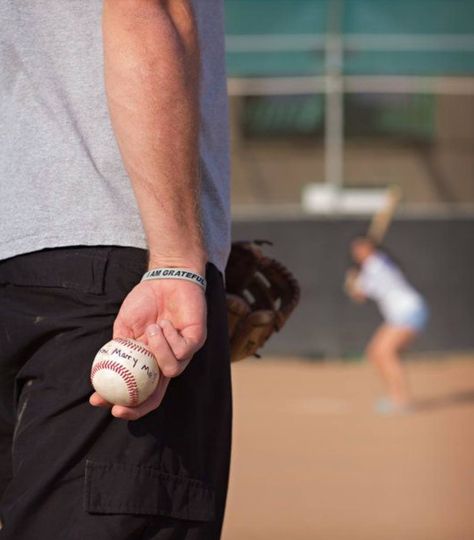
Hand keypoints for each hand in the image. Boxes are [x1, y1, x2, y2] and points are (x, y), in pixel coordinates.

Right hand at [90, 277, 206, 419]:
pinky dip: (169, 337)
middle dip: (137, 406)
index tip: (98, 401)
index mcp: (148, 362)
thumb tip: (102, 374)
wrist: (166, 278)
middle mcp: (165, 362)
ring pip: (171, 370)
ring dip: (157, 350)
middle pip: (154, 396)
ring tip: (152, 328)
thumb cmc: (146, 301)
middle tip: (119, 404)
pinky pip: (182, 351)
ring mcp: (182, 353)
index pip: (138, 392)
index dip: (122, 402)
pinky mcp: (196, 341)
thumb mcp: (124, 327)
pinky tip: (165, 322)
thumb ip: (119, 349)